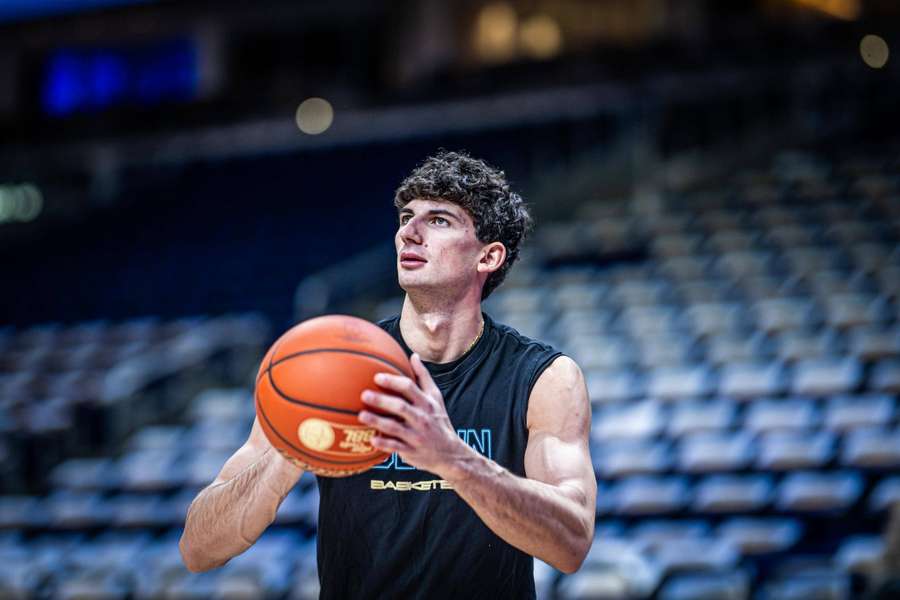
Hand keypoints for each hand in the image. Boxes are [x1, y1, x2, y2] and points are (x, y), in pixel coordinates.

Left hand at [358, 353, 469, 476]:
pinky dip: (384, 444)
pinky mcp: (411, 451)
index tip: (377, 377)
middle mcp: (422, 418)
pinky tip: (371, 439)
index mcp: (426, 403)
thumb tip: (414, 356)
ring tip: (361, 416)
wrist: (450, 453)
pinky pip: (396, 447)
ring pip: (395, 428)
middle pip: (401, 407)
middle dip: (382, 400)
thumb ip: (423, 377)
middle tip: (364, 394)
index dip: (393, 381)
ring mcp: (416, 436)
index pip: (410, 388)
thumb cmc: (438, 421)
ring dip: (378, 421)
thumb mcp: (435, 398)